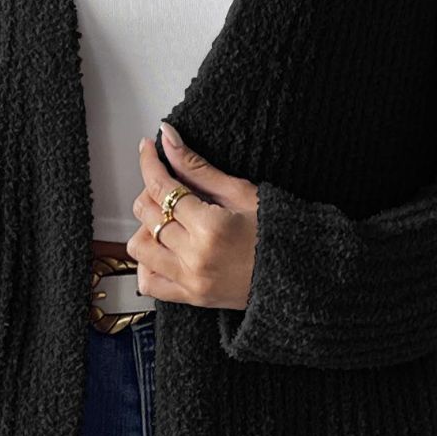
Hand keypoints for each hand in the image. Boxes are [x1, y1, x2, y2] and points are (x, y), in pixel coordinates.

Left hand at [128, 121, 258, 309]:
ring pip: (139, 248)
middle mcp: (195, 257)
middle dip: (152, 192)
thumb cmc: (276, 230)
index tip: (147, 149)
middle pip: (147, 214)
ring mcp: (190, 281)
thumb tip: (167, 137)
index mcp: (210, 227)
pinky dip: (148, 264)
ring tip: (168, 221)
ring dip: (146, 228)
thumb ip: (197, 167)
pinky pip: (149, 283)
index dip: (149, 163)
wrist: (297, 274)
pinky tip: (164, 251)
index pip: (162, 187)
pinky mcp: (191, 298)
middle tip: (170, 186)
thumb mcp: (240, 192)